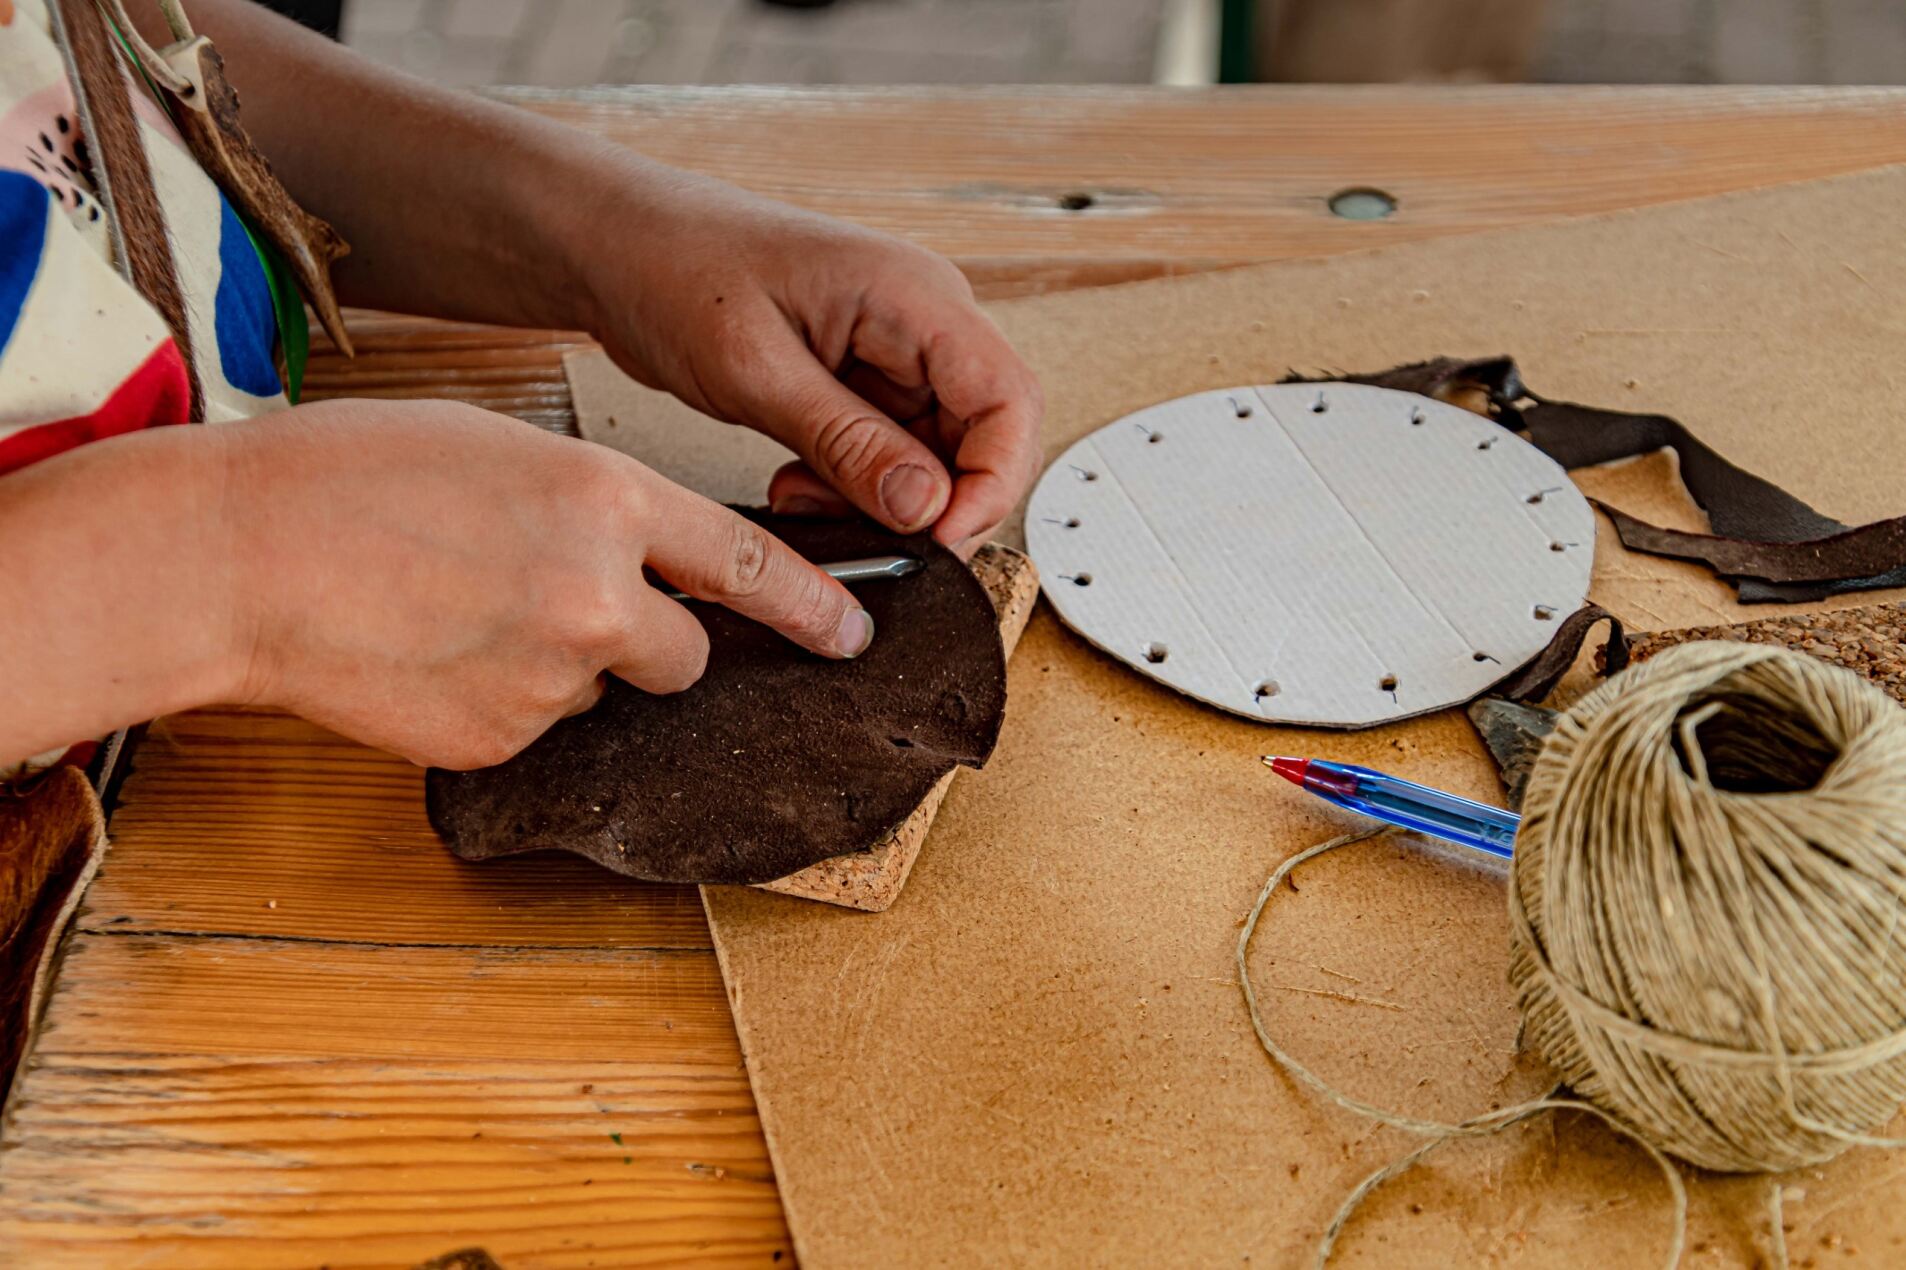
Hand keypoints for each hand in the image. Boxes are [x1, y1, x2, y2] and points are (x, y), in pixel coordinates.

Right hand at [214, 400, 874, 768]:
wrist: (238, 554)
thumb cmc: (351, 475)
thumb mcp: (502, 448)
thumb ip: (594, 505)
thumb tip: (646, 555)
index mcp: (606, 498)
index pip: (748, 565)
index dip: (814, 605)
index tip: (853, 632)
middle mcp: (598, 594)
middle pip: (690, 654)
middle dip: (656, 643)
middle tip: (575, 609)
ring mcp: (550, 676)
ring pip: (605, 689)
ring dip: (568, 666)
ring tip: (468, 615)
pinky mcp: (500, 739)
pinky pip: (537, 724)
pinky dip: (503, 699)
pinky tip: (436, 655)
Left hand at [580, 172, 1043, 553]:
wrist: (617, 243)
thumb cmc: (674, 268)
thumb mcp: (754, 368)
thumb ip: (847, 441)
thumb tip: (927, 507)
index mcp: (913, 294)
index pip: (1009, 400)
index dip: (990, 483)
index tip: (938, 541)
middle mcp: (922, 321)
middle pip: (984, 436)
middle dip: (930, 503)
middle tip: (859, 534)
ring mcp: (897, 351)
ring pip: (936, 456)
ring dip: (882, 501)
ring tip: (802, 500)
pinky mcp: (865, 380)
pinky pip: (890, 454)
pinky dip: (852, 488)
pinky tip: (797, 485)